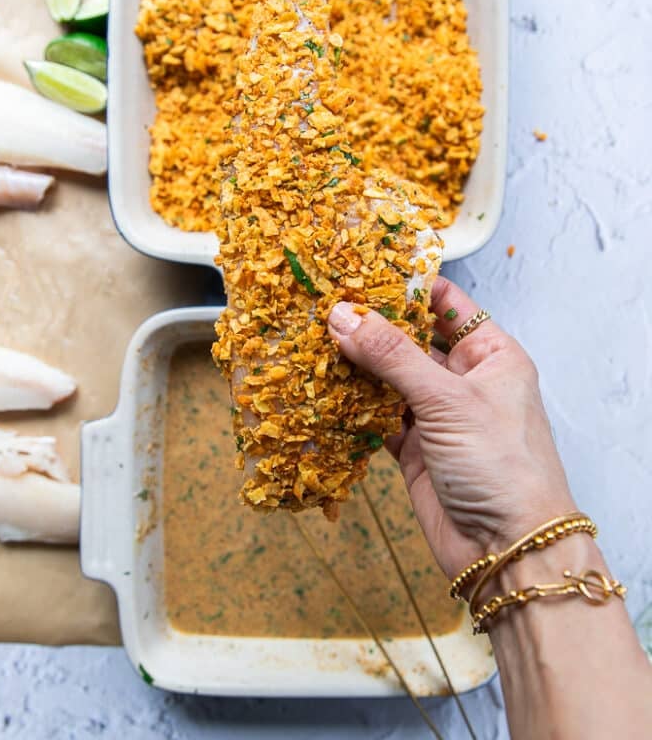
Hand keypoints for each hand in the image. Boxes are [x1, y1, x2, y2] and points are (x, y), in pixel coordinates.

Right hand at [328, 277, 577, 580]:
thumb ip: (391, 357)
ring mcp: (437, 414)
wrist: (507, 550)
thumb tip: (341, 315)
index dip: (406, 286)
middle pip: (411, 340)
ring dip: (357, 365)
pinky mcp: (413, 446)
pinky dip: (353, 405)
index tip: (360, 270)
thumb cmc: (499, 464)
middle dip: (372, 326)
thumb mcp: (447, 400)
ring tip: (312, 340)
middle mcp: (464, 379)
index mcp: (490, 354)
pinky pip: (377, 414)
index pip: (446, 304)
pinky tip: (323, 388)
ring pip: (389, 377)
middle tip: (324, 305)